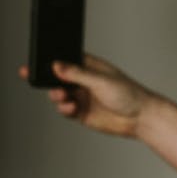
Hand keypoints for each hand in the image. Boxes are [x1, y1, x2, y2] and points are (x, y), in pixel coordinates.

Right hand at [19, 54, 153, 137]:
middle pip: (58, 78)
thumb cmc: (128, 93)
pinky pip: (65, 110)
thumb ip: (77, 74)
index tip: (36, 61)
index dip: (51, 60)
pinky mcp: (82, 113)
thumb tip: (56, 66)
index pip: (65, 59)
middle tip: (37, 79)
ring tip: (61, 96)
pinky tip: (70, 107)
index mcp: (89, 66)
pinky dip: (64, 109)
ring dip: (56, 95)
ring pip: (59, 94)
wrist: (139, 118)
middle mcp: (84, 81)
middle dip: (47, 79)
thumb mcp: (100, 80)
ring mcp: (82, 97)